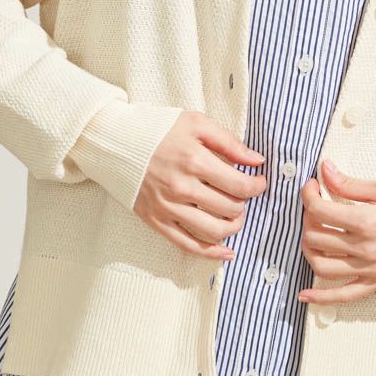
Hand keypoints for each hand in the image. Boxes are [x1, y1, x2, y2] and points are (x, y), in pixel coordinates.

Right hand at [134, 111, 267, 260]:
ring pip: (214, 230)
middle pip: (229, 209)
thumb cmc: (157, 129)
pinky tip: (227, 251)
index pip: (239, 185)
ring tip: (236, 216)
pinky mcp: (156, 220)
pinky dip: (211, 252)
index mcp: (194, 160)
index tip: (259, 183)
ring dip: (233, 226)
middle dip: (244, 204)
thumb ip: (229, 142)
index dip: (257, 186)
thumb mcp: (196, 123)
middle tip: (244, 195)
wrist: (116, 142)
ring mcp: (168, 207)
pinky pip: (188, 244)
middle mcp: (182, 188)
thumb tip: (257, 160)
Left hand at [297, 158, 375, 303]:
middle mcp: (365, 248)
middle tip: (315, 209)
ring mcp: (370, 269)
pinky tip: (304, 295)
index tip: (312, 187)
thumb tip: (324, 169)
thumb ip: (350, 183)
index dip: (308, 195)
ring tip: (312, 237)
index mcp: (366, 221)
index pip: (319, 211)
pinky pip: (344, 296)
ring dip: (309, 251)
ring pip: (322, 267)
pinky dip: (321, 298)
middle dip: (307, 220)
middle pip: (316, 238)